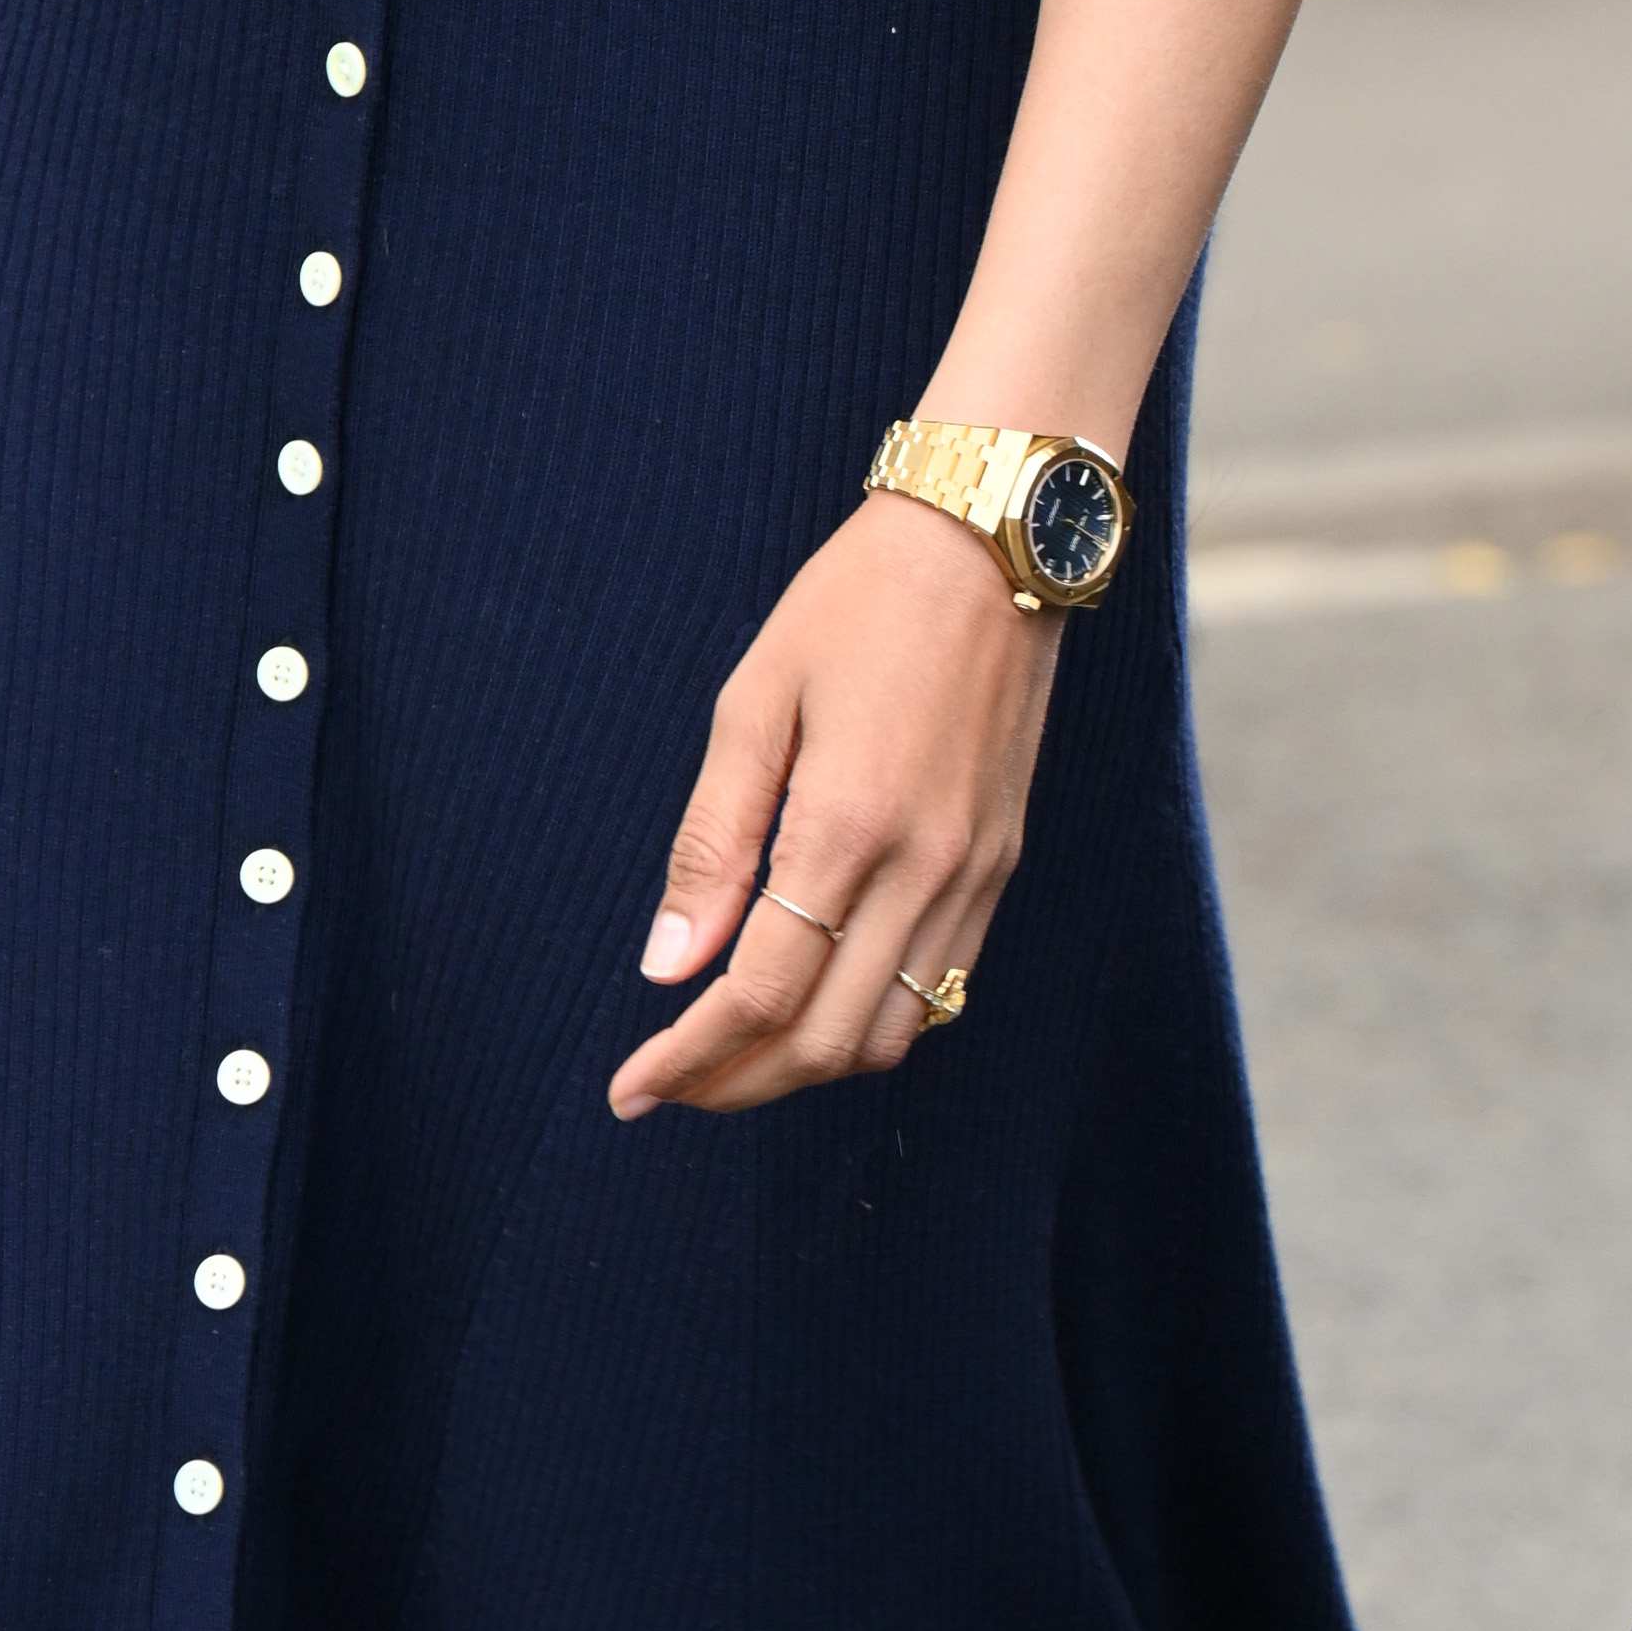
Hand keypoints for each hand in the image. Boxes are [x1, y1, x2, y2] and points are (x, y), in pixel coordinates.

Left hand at [610, 491, 1060, 1118]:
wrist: (989, 543)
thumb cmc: (854, 604)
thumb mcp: (752, 704)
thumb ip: (711, 845)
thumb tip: (668, 969)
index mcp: (846, 822)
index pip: (760, 995)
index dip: (689, 1058)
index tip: (630, 1087)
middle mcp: (924, 867)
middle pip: (826, 1042)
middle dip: (736, 1084)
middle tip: (668, 1085)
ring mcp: (974, 874)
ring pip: (891, 1035)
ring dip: (805, 1068)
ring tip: (732, 1056)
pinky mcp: (1001, 865)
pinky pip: (940, 990)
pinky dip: (870, 1024)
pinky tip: (815, 1004)